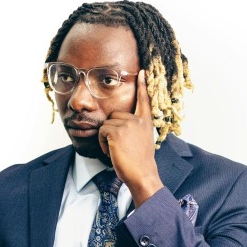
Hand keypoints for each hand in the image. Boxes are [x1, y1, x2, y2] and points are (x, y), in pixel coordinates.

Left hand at [98, 70, 163, 206]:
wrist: (142, 174)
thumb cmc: (140, 162)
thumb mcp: (142, 141)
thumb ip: (135, 129)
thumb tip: (117, 125)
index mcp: (146, 121)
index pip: (144, 100)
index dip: (143, 85)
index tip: (142, 72)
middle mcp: (138, 120)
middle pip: (114, 114)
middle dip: (111, 129)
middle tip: (118, 146)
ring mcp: (127, 124)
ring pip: (106, 124)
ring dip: (105, 138)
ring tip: (116, 151)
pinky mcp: (116, 131)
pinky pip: (101, 131)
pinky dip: (101, 143)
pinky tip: (111, 152)